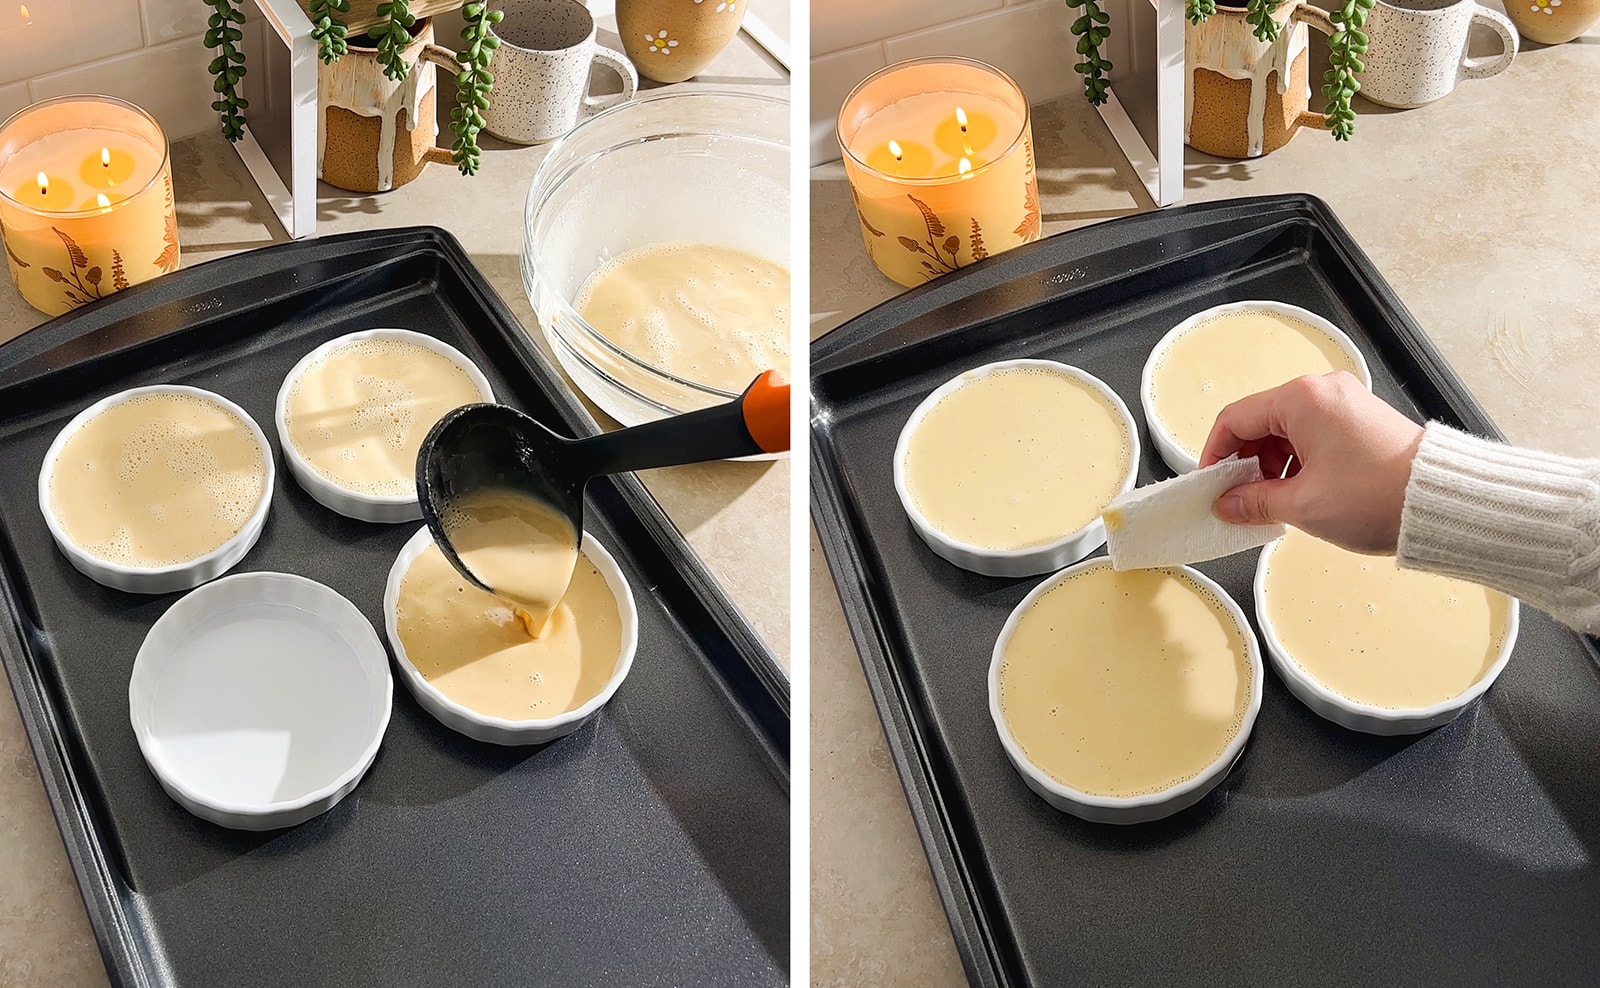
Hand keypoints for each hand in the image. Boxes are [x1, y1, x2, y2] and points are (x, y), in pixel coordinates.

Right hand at [1199, 372, 1423, 553]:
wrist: (1442, 501)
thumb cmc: (1381, 494)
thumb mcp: (1303, 505)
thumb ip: (1254, 502)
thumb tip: (1228, 504)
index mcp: (1302, 400)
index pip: (1235, 419)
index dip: (1215, 454)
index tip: (1210, 483)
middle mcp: (1322, 392)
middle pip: (1260, 422)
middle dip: (1245, 462)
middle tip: (1238, 498)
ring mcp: (1343, 403)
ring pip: (1285, 429)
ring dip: (1271, 465)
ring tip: (1272, 502)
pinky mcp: (1359, 419)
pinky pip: (1312, 434)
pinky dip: (1296, 461)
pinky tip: (1297, 492)